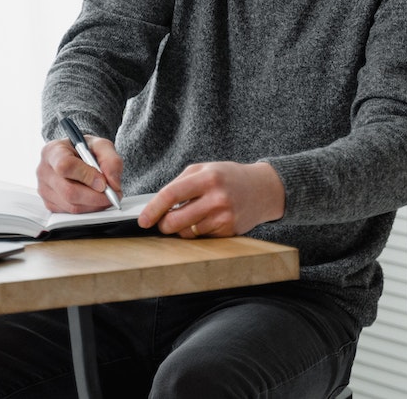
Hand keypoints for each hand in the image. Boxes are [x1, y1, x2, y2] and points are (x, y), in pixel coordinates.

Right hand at [36, 134, 122, 213]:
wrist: (76, 156)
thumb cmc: (86, 150)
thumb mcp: (101, 146)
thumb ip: (111, 160)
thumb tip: (112, 184)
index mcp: (53, 151)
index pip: (65, 166)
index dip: (86, 176)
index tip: (103, 182)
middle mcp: (44, 170)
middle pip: (68, 191)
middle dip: (95, 197)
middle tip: (112, 195)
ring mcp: (44, 189)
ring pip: (71, 205)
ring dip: (94, 205)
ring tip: (106, 196)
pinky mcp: (49, 204)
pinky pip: (71, 213)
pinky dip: (88, 209)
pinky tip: (95, 200)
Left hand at [137, 161, 283, 238]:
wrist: (263, 189)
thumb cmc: (228, 177)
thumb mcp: (204, 169)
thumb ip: (180, 183)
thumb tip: (157, 204)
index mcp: (207, 178)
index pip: (171, 195)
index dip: (153, 209)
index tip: (143, 220)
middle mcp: (216, 199)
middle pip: (176, 221)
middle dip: (163, 224)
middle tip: (162, 222)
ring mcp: (224, 217)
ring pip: (187, 233)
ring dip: (181, 228)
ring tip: (190, 215)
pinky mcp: (229, 231)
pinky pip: (201, 237)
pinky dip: (197, 231)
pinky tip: (205, 219)